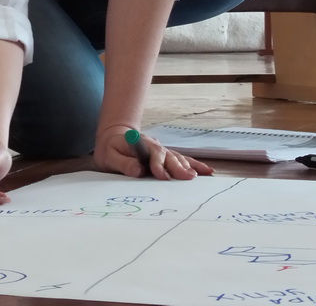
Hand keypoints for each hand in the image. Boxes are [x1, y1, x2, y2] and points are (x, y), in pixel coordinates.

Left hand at [93, 125, 213, 179]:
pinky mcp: (165, 156)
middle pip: (168, 156)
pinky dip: (194, 164)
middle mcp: (154, 146)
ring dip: (188, 166)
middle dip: (178, 167)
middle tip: (187, 178)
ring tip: (198, 177)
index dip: (158, 164)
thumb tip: (138, 170)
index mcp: (140, 144)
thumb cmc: (111, 148)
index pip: (152, 154)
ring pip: (177, 157)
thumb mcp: (109, 156)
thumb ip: (123, 163)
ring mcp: (161, 150)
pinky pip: (181, 159)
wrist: (115, 137)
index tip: (162, 176)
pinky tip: (206, 171)